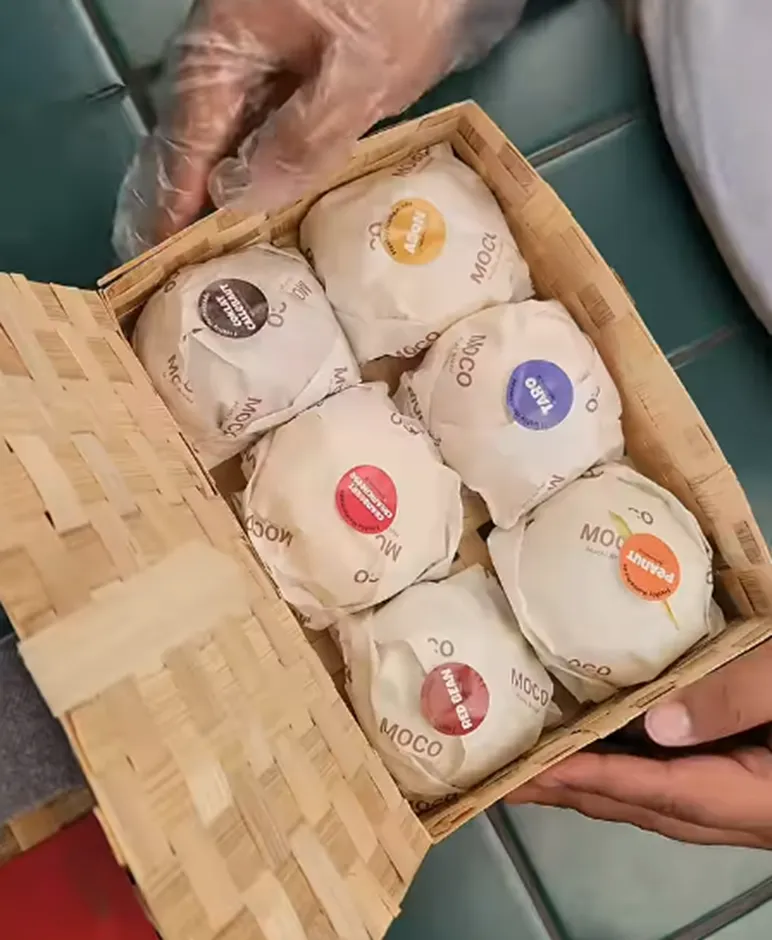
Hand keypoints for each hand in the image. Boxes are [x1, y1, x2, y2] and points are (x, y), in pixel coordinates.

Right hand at [113, 0, 526, 259]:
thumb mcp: (359, 69)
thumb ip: (302, 135)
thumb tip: (240, 198)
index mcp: (223, 53)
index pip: (181, 147)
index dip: (168, 210)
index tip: (154, 265)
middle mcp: (226, 60)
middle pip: (189, 147)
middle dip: (180, 213)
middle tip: (177, 279)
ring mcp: (257, 64)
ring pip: (221, 145)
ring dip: (215, 202)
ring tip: (212, 263)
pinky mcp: (292, 71)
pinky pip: (257, 134)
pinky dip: (253, 177)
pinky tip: (261, 214)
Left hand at [508, 641, 771, 847]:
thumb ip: (733, 702)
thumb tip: (656, 723)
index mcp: (754, 798)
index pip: (659, 791)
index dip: (593, 779)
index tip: (533, 771)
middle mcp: (741, 812)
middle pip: (642, 805)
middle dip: (571, 792)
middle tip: (504, 779)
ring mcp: (742, 801)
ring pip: (654, 798)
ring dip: (592, 784)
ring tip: (532, 768)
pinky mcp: (743, 778)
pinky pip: (671, 781)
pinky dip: (625, 769)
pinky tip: (599, 748)